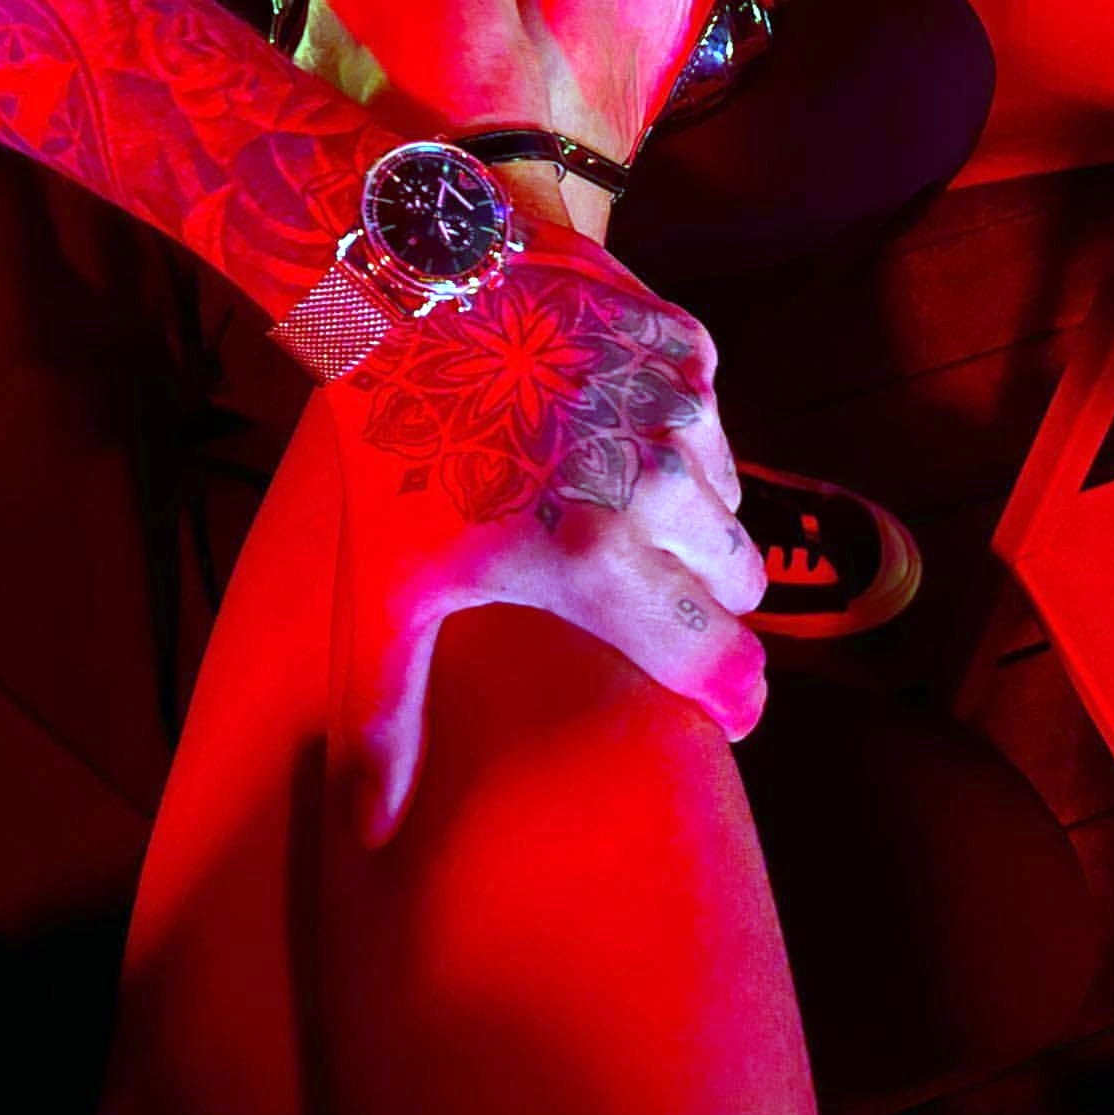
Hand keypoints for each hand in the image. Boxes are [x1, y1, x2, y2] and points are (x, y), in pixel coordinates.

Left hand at [321, 221, 766, 844]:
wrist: (405, 280)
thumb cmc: (394, 445)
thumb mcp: (381, 587)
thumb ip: (386, 715)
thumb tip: (373, 834)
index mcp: (593, 560)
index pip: (714, 659)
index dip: (732, 697)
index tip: (728, 714)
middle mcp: (657, 484)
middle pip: (740, 576)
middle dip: (708, 595)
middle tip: (644, 587)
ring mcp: (679, 403)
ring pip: (728, 492)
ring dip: (692, 507)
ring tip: (614, 493)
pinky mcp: (685, 340)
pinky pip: (712, 410)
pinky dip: (681, 424)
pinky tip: (615, 415)